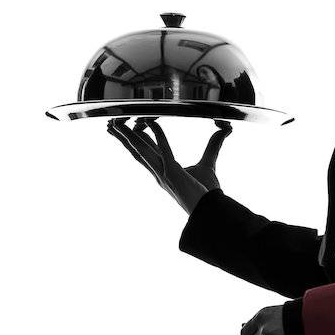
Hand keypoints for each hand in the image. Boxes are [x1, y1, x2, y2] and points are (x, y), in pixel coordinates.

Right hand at [107, 116, 232, 212]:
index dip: (134, 141)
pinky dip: (158, 135)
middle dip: (123, 138)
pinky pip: (164, 150)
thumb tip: (224, 131)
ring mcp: (165, 174)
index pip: (145, 153)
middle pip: (137, 152)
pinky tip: (151, 122)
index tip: (125, 130)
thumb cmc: (209, 193)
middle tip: (110, 125)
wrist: (211, 211)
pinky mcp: (174, 173)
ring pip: (142, 151)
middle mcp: (160, 174)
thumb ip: (213, 146)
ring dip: (129, 136)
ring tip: (117, 124)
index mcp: (163, 174)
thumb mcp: (208, 164)